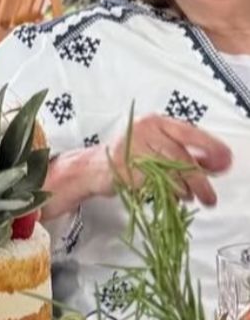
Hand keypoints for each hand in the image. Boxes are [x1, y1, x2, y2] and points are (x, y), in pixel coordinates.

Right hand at [101, 115, 232, 206]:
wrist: (95, 167)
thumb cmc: (128, 157)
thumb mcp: (158, 147)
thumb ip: (186, 153)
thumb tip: (216, 162)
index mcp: (155, 122)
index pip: (189, 132)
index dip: (210, 147)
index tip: (225, 160)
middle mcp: (145, 130)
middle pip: (182, 156)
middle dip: (201, 180)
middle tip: (210, 196)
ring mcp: (135, 148)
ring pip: (172, 173)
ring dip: (188, 190)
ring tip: (192, 197)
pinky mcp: (128, 167)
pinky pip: (158, 184)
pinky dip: (171, 194)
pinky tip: (173, 196)